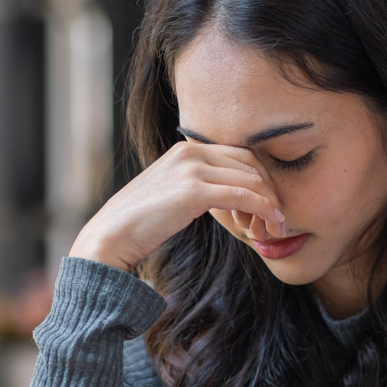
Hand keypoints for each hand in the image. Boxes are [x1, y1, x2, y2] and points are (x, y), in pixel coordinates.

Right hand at [69, 141, 284, 271]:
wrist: (110, 238)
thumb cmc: (138, 225)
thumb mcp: (171, 195)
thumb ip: (196, 186)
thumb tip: (225, 197)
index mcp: (185, 148)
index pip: (240, 154)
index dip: (261, 179)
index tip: (268, 205)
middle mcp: (190, 151)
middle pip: (251, 162)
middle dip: (270, 190)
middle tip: (276, 219)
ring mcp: (191, 169)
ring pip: (251, 179)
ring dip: (270, 203)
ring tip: (275, 228)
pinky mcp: (193, 191)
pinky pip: (243, 195)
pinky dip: (264, 209)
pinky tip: (270, 225)